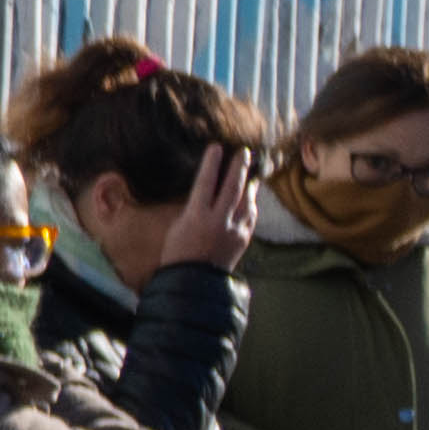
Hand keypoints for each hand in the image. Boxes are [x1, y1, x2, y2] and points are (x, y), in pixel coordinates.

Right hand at [164, 142, 259, 272]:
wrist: (193, 282)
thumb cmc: (177, 254)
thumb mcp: (178, 227)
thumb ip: (193, 209)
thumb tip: (206, 193)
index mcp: (196, 216)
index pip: (206, 182)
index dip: (212, 163)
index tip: (216, 147)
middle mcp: (218, 221)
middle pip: (232, 187)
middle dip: (239, 167)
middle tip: (243, 152)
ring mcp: (234, 230)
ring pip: (246, 200)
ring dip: (249, 184)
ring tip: (250, 173)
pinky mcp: (243, 239)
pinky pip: (250, 216)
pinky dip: (250, 204)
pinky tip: (250, 199)